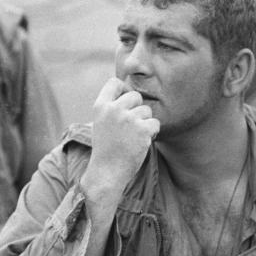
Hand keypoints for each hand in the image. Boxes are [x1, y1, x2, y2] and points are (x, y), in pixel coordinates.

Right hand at [80, 78, 159, 255]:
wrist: (107, 173)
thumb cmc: (106, 149)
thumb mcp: (101, 123)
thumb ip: (113, 107)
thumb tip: (132, 93)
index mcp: (100, 106)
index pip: (115, 82)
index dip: (122, 90)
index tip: (124, 102)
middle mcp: (114, 109)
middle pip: (135, 96)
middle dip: (136, 109)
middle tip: (129, 127)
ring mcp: (128, 119)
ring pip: (147, 110)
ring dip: (144, 123)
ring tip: (132, 138)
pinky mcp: (142, 129)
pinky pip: (155, 123)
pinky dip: (151, 133)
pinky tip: (140, 143)